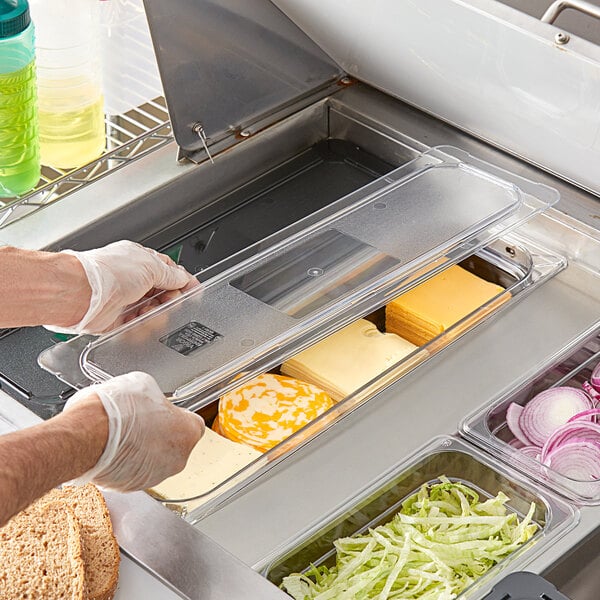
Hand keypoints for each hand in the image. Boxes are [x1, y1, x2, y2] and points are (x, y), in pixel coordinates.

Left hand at [46, 240, 198, 333]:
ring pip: (153, 313)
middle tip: (168, 302)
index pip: (169, 271)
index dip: (183, 282)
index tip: (194, 291)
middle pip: (164, 294)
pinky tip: (136, 322)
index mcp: (141, 261)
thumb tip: (184, 278)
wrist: (81, 294)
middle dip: (169, 300)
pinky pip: (138, 327)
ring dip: (154, 315)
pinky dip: (140, 327)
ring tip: (147, 312)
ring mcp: (125, 300)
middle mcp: (133, 280)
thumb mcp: (150, 267)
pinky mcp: (117, 320)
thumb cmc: (107, 274)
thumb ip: (171, 275)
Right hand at [63, 371, 204, 491]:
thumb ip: (156, 398)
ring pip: (153, 460)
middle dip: (159, 434)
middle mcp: (176, 459)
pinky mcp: (129, 487)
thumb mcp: (145, 385)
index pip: (193, 424)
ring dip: (141, 449)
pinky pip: (132, 472)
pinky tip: (111, 447)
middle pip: (174, 445)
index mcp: (188, 432)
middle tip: (140, 421)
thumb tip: (151, 399)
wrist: (87, 435)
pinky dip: (124, 462)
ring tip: (122, 433)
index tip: (164, 411)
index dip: (177, 416)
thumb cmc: (118, 410)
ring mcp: (154, 476)